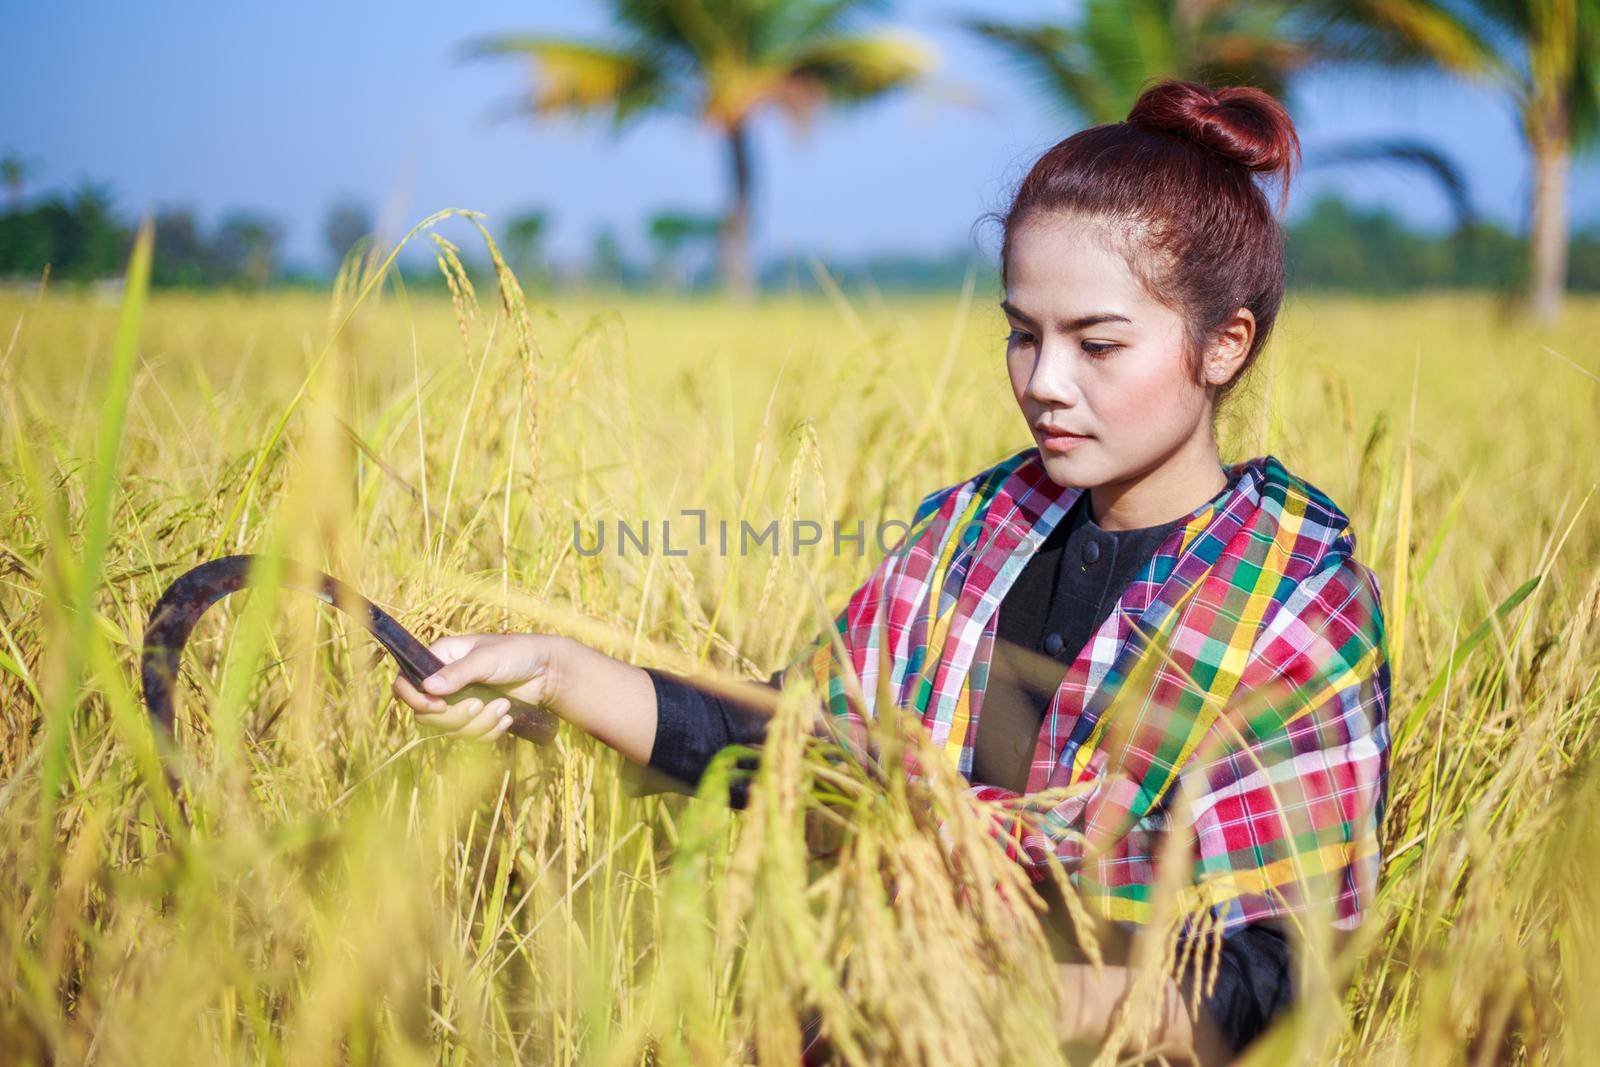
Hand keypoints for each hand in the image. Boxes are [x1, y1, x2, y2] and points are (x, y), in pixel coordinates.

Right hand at [390, 633, 566, 741]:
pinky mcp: (476, 719)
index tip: (438, 705)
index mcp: (440, 658)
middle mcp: (444, 682)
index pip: (406, 683)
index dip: (414, 699)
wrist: (549, 672)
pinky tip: (507, 718)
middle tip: (479, 704)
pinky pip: (471, 737)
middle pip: (426, 714)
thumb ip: (458, 673)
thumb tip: (428, 687)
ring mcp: (460, 702)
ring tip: (503, 707)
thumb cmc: (518, 654)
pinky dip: (489, 732)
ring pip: (450, 730)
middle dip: (455, 716)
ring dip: (478, 724)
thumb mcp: (488, 659)